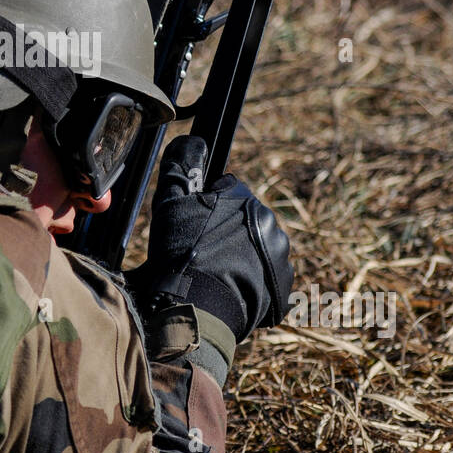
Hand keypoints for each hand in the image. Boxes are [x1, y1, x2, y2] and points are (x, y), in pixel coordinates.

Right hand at [126, 134, 292, 341]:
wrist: (198, 309)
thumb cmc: (182, 255)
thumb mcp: (169, 205)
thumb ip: (179, 169)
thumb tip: (191, 142)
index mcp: (245, 200)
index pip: (226, 193)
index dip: (206, 209)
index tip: (194, 228)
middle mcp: (270, 224)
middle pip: (244, 222)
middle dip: (226, 232)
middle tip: (202, 253)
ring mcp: (280, 256)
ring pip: (257, 249)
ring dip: (240, 257)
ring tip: (215, 274)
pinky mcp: (283, 286)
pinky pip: (266, 277)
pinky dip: (251, 281)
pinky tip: (230, 289)